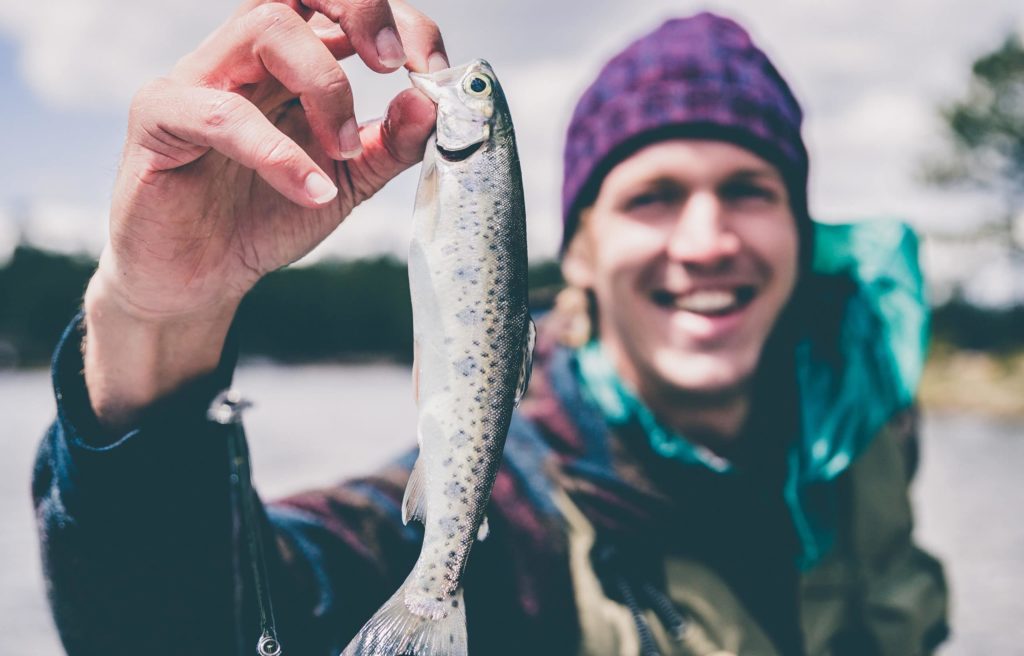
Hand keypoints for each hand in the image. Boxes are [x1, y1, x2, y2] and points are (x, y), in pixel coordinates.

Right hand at [82, 0, 445, 426]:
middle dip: (359, 9)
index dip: (396, 20)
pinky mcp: (160, 118)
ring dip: (325, 86)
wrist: (199, 279)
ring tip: (344, 152)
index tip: (431, 69)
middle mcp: (244, 56)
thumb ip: (390, 145)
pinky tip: (313, 191)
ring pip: (265, 27)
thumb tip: (430, 103)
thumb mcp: (348, 182)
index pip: (340, 4)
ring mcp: (198, 78)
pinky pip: (221, 113)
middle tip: (394, 63)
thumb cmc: (263, 218)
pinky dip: (278, 152)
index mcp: (291, 61)